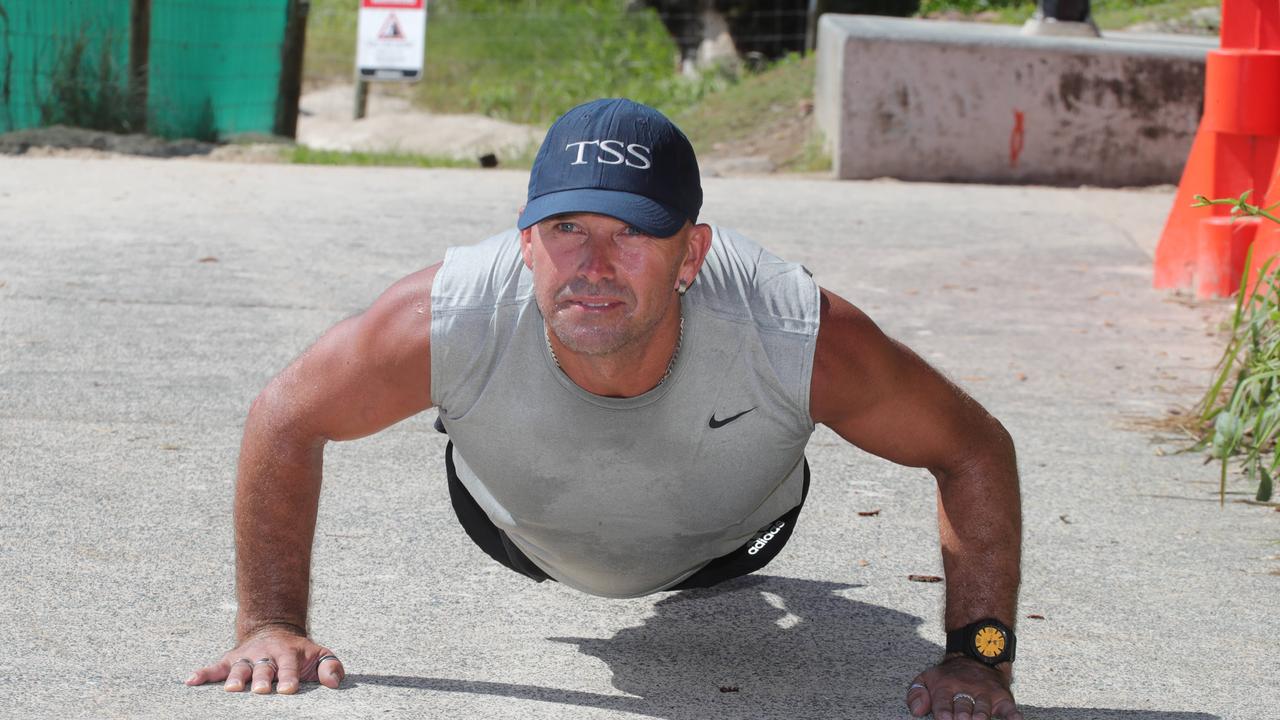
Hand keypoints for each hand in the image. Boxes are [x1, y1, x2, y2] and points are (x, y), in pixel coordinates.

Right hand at [185, 626, 345, 694]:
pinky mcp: (230, 660)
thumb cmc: (300, 653)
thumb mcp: (320, 654)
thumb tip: (335, 683)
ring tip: (231, 689)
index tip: (288, 690)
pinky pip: (215, 667)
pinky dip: (203, 673)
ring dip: (235, 677)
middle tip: (260, 690)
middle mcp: (267, 654)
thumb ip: (331, 667)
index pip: (290, 666)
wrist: (276, 630)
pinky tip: (190, 681)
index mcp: (290, 653)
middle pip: (263, 667)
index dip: (289, 677)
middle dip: (261, 678)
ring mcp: (247, 657)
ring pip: (240, 667)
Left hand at [905, 655, 1021, 719]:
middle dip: (961, 717)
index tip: (943, 719)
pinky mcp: (1002, 697)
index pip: (942, 703)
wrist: (976, 656)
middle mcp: (966, 690)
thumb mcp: (927, 678)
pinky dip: (1013, 715)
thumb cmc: (949, 676)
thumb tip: (917, 711)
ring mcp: (985, 693)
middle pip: (963, 707)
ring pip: (983, 707)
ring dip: (980, 716)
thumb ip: (916, 694)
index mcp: (946, 686)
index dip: (942, 713)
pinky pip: (1009, 708)